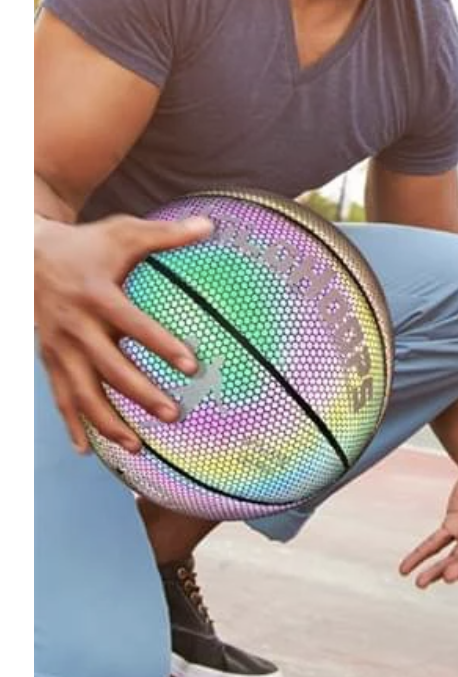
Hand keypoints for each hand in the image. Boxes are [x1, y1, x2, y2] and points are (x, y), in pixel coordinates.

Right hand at [34, 213, 214, 453]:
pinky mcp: (49, 359)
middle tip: (172, 414)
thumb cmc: (86, 244)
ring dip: (107, 422)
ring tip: (136, 447)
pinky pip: (60, 397)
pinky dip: (72, 425)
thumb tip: (211, 225)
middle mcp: (74, 326)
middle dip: (140, 394)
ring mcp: (58, 347)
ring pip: (81, 392)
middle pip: (108, 368)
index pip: (133, 325)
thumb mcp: (124, 232)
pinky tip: (86, 451)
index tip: (191, 366)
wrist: (26, 255)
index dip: (161, 345)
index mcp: (96, 296)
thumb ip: (166, 233)